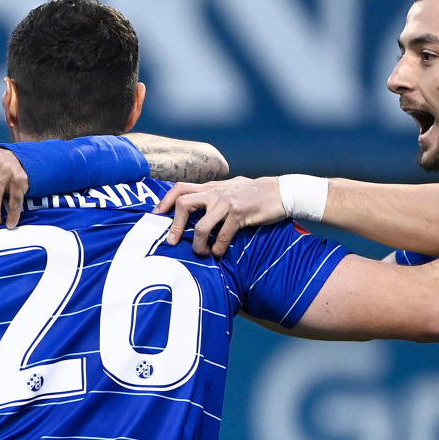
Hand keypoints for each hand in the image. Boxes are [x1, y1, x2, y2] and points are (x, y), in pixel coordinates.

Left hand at [153, 176, 286, 256]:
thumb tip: (195, 208)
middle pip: (183, 203)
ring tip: (202, 252)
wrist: (281, 192)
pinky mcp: (240, 214)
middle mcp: (215, 192)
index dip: (165, 202)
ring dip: (198, 244)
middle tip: (173, 242)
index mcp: (210, 187)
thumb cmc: (254, 193)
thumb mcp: (230, 189)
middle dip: (175, 226)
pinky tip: (219, 253)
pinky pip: (222, 236)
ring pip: (201, 226)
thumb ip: (213, 195)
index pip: (180, 189)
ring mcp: (227, 203)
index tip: (156, 217)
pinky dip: (218, 248)